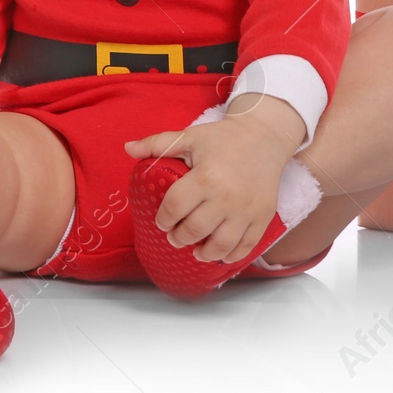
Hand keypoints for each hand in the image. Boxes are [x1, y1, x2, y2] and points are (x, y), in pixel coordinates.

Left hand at [123, 113, 293, 263]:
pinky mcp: (262, 216)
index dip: (163, 219)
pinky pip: (246, 246)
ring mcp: (246, 209)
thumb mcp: (189, 136)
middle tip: (175, 236)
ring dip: (203, 253)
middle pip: (193, 231)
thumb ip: (157, 144)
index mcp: (205, 177)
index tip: (162, 221)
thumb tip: (127, 148)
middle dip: (178, 238)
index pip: (174, 208)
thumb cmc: (223, 138)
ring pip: (219, 245)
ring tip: (196, 250)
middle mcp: (226, 196)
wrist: (265, 136)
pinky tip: (220, 254)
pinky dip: (231, 256)